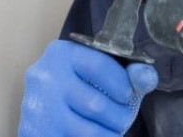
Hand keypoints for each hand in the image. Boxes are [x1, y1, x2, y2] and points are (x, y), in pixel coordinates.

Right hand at [18, 40, 158, 136]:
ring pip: (87, 132)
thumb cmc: (79, 87)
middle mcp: (44, 78)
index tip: (128, 94)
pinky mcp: (35, 132)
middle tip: (122, 118)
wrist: (46, 110)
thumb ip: (129, 73)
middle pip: (95, 104)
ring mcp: (37, 108)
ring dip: (108, 135)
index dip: (122, 84)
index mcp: (61, 53)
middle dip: (119, 116)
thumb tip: (147, 77)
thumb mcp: (102, 72)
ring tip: (111, 131)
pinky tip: (97, 135)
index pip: (100, 65)